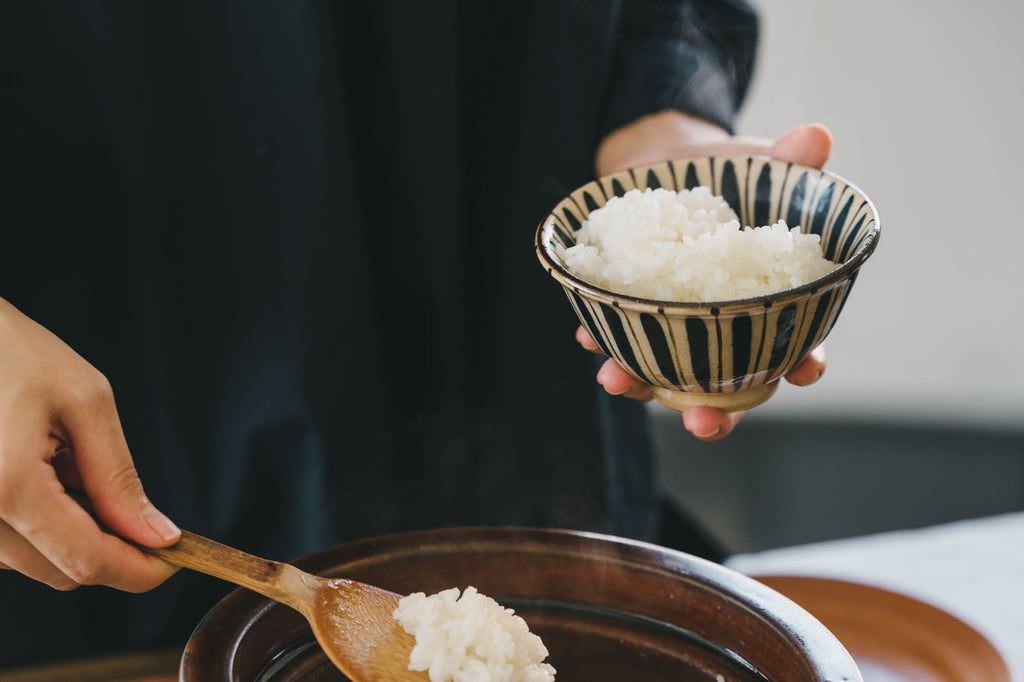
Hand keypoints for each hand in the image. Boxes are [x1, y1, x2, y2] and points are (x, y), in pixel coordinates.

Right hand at [0, 297, 179, 591]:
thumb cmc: (13, 352)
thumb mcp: (85, 403)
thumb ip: (119, 478)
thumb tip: (157, 535)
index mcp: (7, 487)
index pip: (85, 560)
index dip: (138, 570)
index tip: (175, 558)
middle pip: (60, 571)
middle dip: (113, 551)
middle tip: (145, 513)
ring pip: (34, 563)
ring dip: (75, 534)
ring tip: (76, 467)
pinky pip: (8, 544)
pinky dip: (43, 524)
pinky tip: (51, 474)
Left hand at [582, 111, 832, 440]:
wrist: (667, 161)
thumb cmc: (731, 177)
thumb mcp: (762, 165)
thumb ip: (791, 159)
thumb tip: (816, 138)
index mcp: (770, 306)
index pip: (797, 347)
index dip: (803, 364)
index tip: (805, 371)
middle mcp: (724, 329)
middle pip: (728, 386)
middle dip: (718, 413)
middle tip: (703, 423)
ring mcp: (676, 326)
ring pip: (664, 373)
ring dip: (640, 385)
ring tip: (617, 380)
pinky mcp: (633, 311)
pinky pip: (617, 336)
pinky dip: (600, 340)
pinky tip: (586, 336)